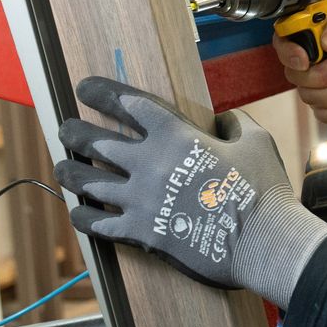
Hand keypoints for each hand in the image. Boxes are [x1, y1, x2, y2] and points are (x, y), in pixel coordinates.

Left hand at [55, 77, 326, 304]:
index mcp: (176, 136)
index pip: (128, 104)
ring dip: (70, 172)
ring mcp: (140, 200)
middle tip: (65, 130)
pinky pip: (99, 223)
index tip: (84, 88)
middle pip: (95, 141)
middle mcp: (149, 163)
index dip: (101, 92)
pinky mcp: (140, 232)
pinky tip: (77, 212)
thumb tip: (222, 120)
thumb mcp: (256, 141)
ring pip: (87, 181)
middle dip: (74, 132)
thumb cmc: (263, 188)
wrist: (263, 239)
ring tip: (62, 167)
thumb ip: (233, 124)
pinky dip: (84, 216)